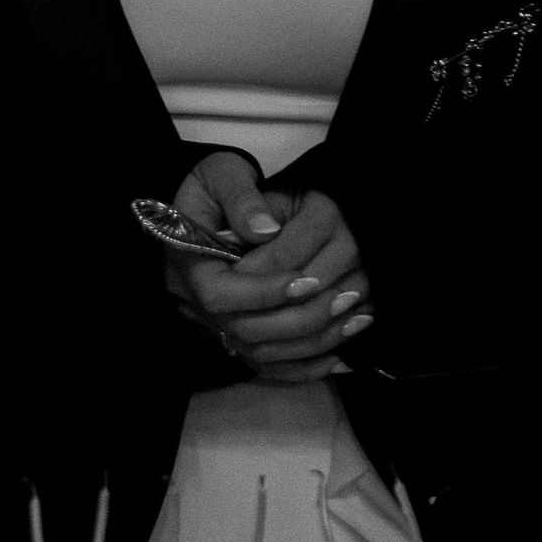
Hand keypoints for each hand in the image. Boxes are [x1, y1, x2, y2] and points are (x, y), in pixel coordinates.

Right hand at [165, 151, 370, 385]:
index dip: (265, 291)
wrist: (206, 200)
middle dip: (299, 318)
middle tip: (344, 298)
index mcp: (186, 263)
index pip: (221, 294)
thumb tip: (266, 231)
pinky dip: (302, 367)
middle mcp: (194, 302)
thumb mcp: (223, 174)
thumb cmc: (215, 183)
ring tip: (355, 319)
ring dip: (311, 343)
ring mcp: (213, 323)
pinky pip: (266, 364)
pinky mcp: (234, 333)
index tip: (308, 277)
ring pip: (260, 352)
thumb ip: (241, 198)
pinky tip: (339, 357)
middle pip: (243, 331)